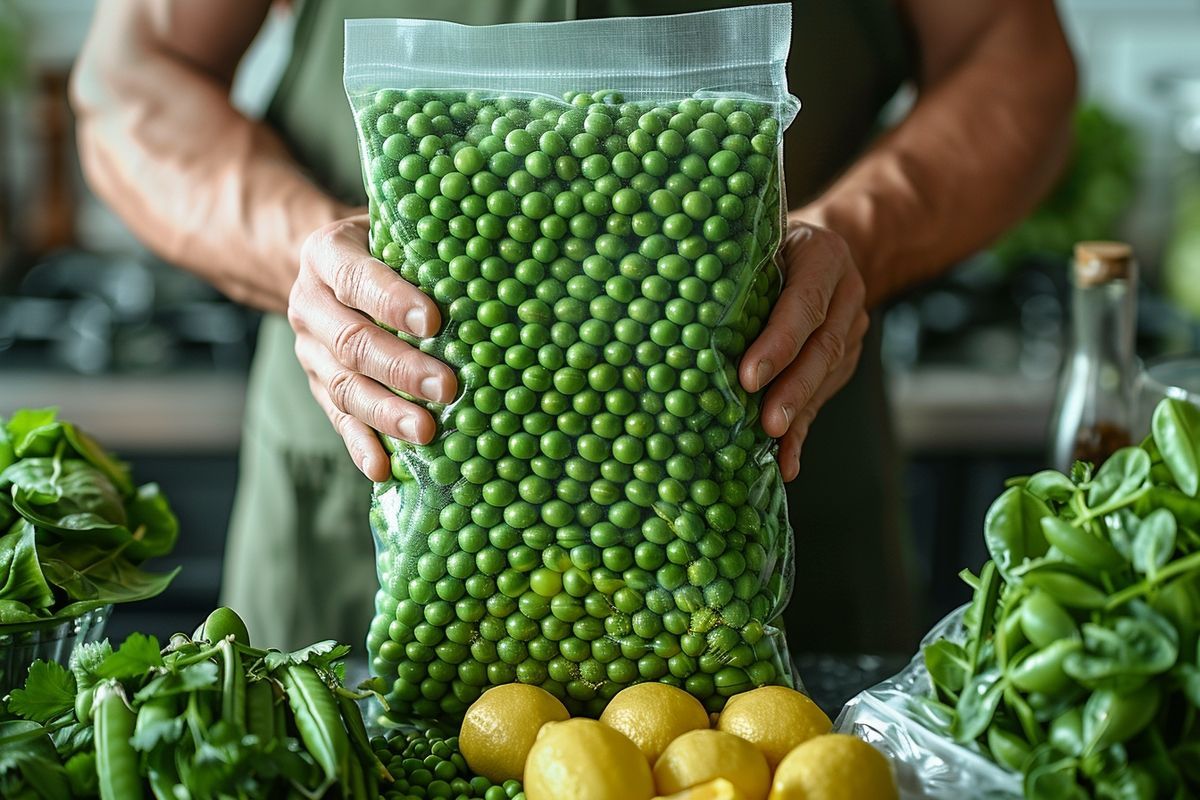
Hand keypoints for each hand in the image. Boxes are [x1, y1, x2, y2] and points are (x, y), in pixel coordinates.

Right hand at [288, 215, 456, 480]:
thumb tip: (505, 269)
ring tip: (425, 433)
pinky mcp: (318, 386)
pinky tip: (384, 468)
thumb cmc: (387, 247)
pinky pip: (337, 419)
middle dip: (401, 368)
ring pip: (343, 386)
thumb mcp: (399, 231)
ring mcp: (309, 350)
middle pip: (351, 341)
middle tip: (446, 387)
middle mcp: (310, 303)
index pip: (357, 278)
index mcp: (327, 254)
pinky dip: (361, 444)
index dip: (392, 301)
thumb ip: (431, 248)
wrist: (330, 269)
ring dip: (385, 413)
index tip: (433, 321)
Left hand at [739, 220, 868, 481]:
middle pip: (821, 348)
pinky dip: (801, 431)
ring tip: (771, 446)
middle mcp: (846, 294)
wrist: (826, 247)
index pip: (803, 304)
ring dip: (797, 414)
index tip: (748, 377)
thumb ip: (737, 266)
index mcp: (823, 257)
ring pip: (825, 376)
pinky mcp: (844, 361)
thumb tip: (674, 307)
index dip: (778, 342)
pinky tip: (785, 462)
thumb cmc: (772, 243)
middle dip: (792, 389)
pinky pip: (823, 398)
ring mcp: (851, 329)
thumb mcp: (760, 238)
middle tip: (766, 424)